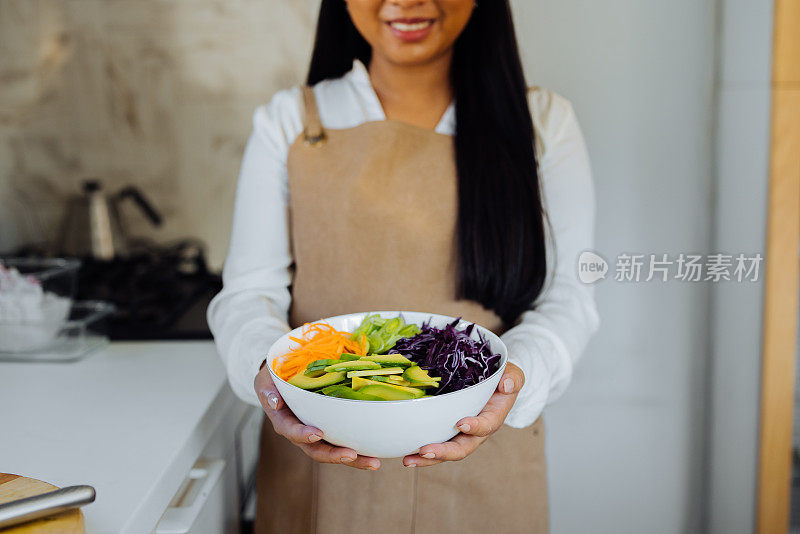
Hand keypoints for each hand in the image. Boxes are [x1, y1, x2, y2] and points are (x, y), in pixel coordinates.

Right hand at [254, 365, 380, 469]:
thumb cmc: (274, 378)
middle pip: (317, 450)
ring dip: (354, 459)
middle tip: (352, 455)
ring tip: (373, 463)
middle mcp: (301, 433)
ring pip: (334, 451)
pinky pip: (344, 442)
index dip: (303, 434)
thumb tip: (274, 401)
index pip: (291, 431)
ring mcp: (317, 434)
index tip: (317, 433)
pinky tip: (377, 452)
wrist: (283, 380)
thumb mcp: (265, 380)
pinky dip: (360, 449)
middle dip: (334, 455)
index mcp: (283, 421)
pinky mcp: (331, 431)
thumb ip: (268, 390)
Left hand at [402, 362, 524, 466]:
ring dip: (427, 458)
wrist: (492, 383)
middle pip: (462, 448)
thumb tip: (507, 384)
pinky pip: (434, 442)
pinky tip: (403, 452)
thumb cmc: (502, 377)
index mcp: (493, 417)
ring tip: (408, 460)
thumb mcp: (512, 373)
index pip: (486, 426)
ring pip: (445, 451)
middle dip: (443, 452)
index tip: (462, 423)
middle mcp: (476, 431)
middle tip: (424, 451)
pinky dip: (419, 450)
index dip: (476, 427)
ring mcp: (460, 434)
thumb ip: (514, 377)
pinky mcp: (446, 431)